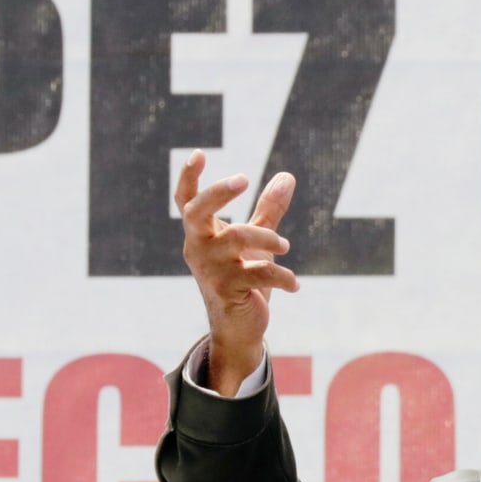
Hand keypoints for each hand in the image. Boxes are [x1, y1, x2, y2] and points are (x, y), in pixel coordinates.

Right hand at [176, 150, 297, 394]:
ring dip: (267, 238)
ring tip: (285, 247)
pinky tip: (294, 285)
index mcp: (202, 234)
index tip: (198, 153)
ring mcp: (210, 270)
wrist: (237, 328)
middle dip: (218, 193)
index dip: (188, 178)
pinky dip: (282, 278)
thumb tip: (287, 176)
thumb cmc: (242, 278)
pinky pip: (258, 274)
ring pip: (237, 239)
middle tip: (243, 178)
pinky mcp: (227, 291)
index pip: (186, 202)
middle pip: (196, 212)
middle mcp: (199, 248)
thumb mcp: (254, 242)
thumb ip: (268, 210)